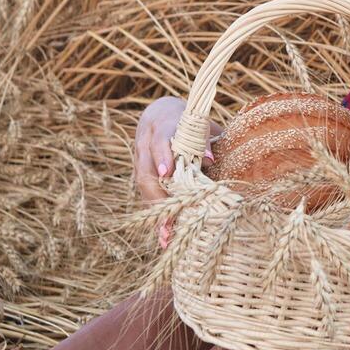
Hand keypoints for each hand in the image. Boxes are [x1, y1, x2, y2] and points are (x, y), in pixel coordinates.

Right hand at [133, 96, 219, 245]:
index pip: (160, 140)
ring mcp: (140, 159)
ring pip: (144, 186)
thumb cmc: (187, 120)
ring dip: (155, 211)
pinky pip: (146, 194)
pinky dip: (155, 213)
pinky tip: (164, 234)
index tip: (167, 171)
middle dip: (158, 196)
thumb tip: (210, 160)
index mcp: (162, 127)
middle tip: (170, 219)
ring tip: (167, 235)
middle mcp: (145, 144)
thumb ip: (205, 139)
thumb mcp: (199, 123)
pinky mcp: (140, 172)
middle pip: (146, 171)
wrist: (160, 114)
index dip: (162, 155)